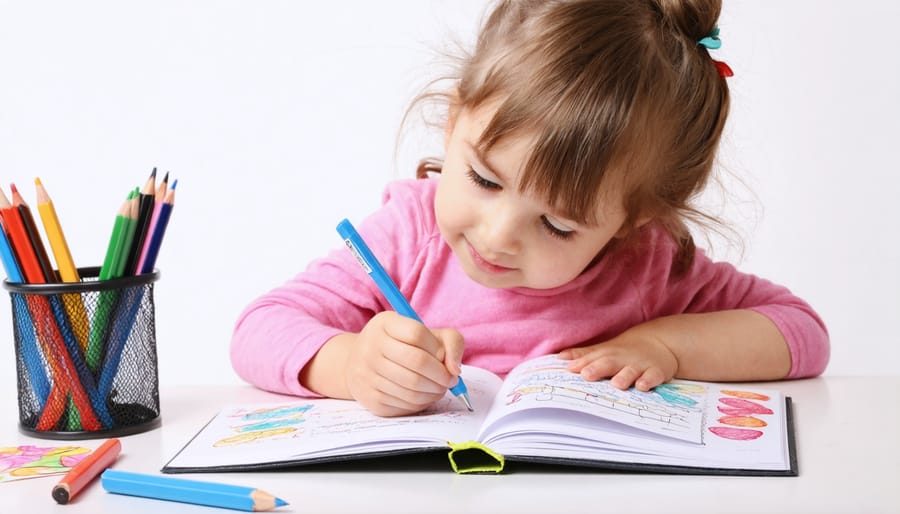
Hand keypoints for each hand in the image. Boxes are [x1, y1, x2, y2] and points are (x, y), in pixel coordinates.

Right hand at [345, 311, 463, 416]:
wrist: (358, 363)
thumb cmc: (402, 346)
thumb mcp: (426, 332)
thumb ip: (451, 342)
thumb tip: (455, 369)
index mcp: (385, 324)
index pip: (416, 333)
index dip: (437, 347)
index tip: (444, 357)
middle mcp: (371, 346)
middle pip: (417, 361)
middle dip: (442, 374)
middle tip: (450, 380)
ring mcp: (367, 373)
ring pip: (413, 387)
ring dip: (435, 391)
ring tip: (439, 388)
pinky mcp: (370, 398)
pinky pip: (405, 404)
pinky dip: (422, 402)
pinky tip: (425, 395)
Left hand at [559, 326, 678, 391]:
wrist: (660, 342)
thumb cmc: (624, 351)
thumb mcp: (604, 350)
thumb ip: (583, 356)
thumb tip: (559, 358)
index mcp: (608, 354)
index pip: (592, 358)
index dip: (580, 363)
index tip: (569, 369)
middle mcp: (622, 359)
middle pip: (609, 363)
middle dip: (598, 368)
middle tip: (587, 375)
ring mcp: (640, 365)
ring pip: (631, 371)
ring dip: (624, 376)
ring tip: (616, 384)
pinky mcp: (657, 371)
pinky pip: (653, 377)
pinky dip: (649, 381)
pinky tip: (643, 386)